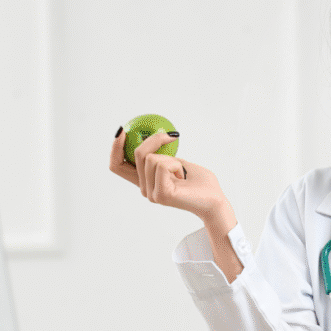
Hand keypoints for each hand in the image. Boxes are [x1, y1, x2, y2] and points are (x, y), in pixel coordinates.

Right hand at [109, 128, 230, 223]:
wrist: (215, 200)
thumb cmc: (199, 182)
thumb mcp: (176, 162)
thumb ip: (161, 155)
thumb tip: (153, 133)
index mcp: (145, 182)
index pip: (117, 165)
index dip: (115, 147)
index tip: (123, 130)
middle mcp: (144, 189)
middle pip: (136, 154)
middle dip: (153, 140)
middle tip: (170, 136)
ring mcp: (151, 194)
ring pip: (151, 158)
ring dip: (172, 158)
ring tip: (182, 172)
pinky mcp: (161, 194)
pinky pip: (163, 165)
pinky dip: (176, 164)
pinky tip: (183, 176)